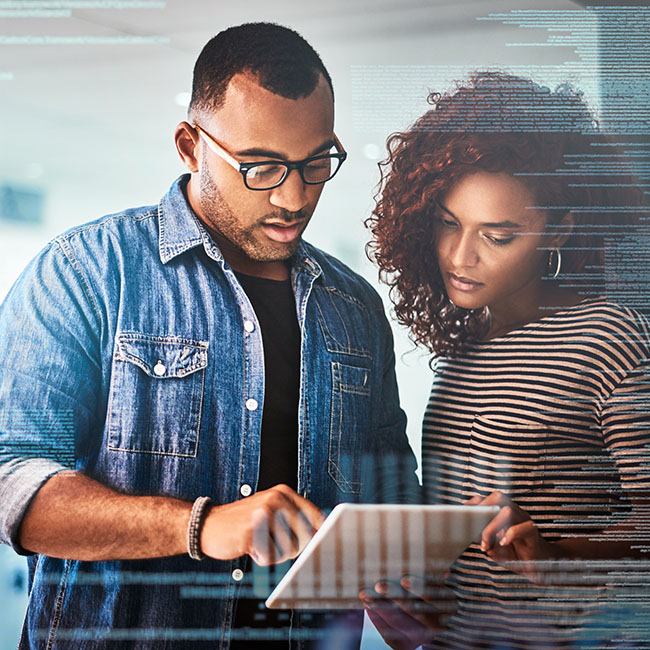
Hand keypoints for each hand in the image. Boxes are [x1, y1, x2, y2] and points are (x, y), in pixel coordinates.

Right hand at [200, 484, 324, 565]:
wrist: (208, 525)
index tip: (319, 544)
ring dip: (276, 554)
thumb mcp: (270, 509)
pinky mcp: (253, 533)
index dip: (319, 533)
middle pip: (305, 535)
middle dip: (294, 547)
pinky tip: (250, 547)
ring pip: (289, 549)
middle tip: (275, 544)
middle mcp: (276, 500)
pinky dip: (262, 558)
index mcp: (283, 492)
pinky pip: (271, 557)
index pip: (315, 515)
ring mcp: (264, 515)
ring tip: (260, 543)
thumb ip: (294, 518)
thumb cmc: (243, 522)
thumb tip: (319, 536)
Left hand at [359, 575, 456, 649]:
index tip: (404, 579)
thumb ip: (434, 573)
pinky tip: (368, 608)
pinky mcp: (407, 644)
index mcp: (448, 604)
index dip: (420, 588)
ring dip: (381, 608)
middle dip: (395, 597)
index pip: (434, 596)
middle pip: (415, 611)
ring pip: (400, 623)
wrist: (421, 614)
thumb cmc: (424, 586)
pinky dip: (378, 621)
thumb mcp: (432, 579)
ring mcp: (422, 636)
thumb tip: (442, 568)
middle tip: (379, 584)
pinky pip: (391, 636)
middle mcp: (438, 624)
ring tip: (367, 595)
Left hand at [466, 491, 558, 582]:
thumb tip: (468, 534)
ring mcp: (525, 520)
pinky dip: (511, 534)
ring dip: (492, 527)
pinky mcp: (534, 533)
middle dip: (482, 511)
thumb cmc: (513, 554)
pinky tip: (503, 543)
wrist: (538, 566)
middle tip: (473, 530)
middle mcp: (515, 511)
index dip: (474, 503)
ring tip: (486, 545)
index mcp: (504, 511)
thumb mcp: (493, 547)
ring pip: (508, 511)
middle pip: (498, 497)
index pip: (487, 498)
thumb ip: (482, 539)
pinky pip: (524, 527)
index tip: (461, 515)